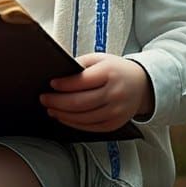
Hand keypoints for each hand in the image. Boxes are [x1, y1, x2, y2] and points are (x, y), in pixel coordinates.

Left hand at [39, 54, 153, 132]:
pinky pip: (91, 127)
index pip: (82, 81)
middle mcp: (114, 93)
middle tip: (44, 99)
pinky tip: (64, 118)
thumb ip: (79, 65)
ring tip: (50, 109)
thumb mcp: (99, 59)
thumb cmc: (115, 69)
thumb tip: (56, 73)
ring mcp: (116, 110)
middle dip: (58, 102)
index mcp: (109, 73)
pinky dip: (75, 124)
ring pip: (84, 117)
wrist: (142, 84)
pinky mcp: (116, 123)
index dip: (64, 84)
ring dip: (63, 115)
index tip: (50, 84)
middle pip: (80, 102)